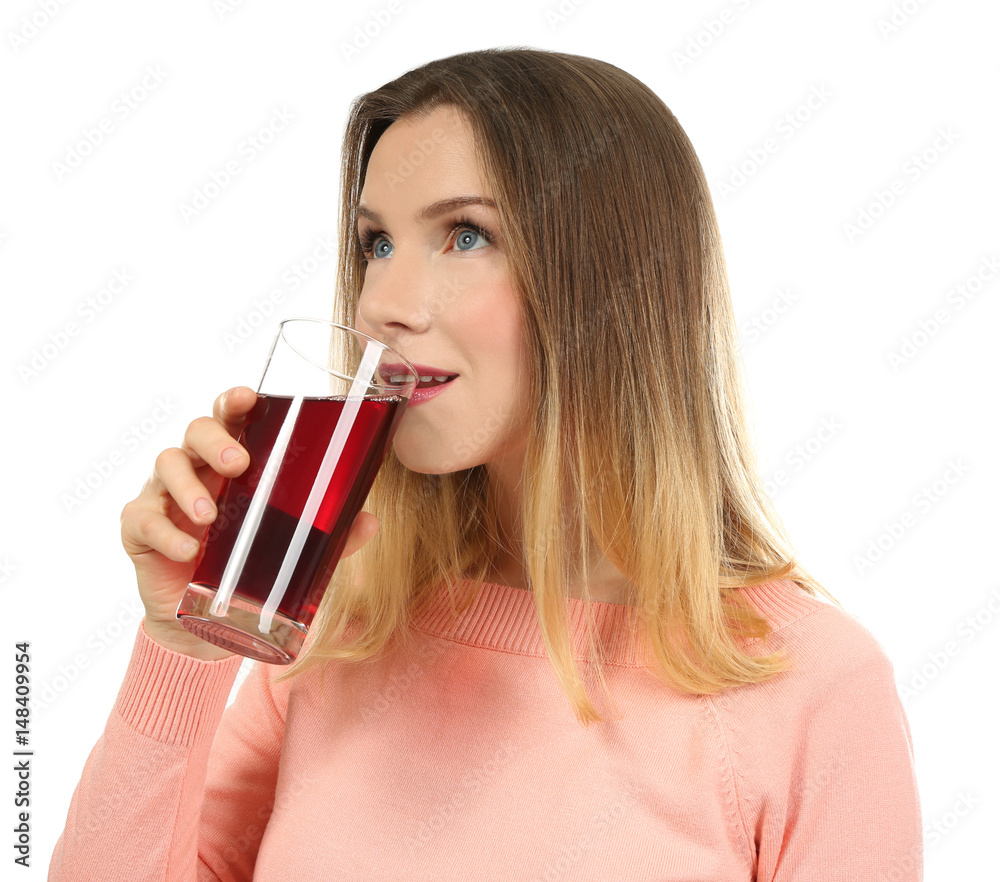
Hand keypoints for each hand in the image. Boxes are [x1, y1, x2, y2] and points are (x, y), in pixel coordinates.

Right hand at [120, 386, 379, 659]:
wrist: (203, 625)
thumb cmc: (248, 567)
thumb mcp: (293, 549)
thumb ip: (331, 535)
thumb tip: (370, 521)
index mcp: (233, 463)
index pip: (231, 418)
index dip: (235, 401)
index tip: (247, 398)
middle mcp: (197, 469)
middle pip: (196, 430)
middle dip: (215, 440)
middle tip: (238, 465)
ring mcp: (164, 495)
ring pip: (167, 464)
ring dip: (189, 487)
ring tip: (211, 517)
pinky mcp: (139, 528)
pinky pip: (143, 518)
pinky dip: (164, 532)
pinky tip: (187, 550)